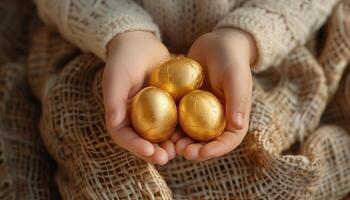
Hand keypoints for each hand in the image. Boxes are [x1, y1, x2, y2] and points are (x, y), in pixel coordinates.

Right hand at [103, 31, 173, 164]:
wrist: (140, 44)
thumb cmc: (123, 59)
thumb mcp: (116, 77)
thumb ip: (114, 101)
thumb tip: (115, 124)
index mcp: (120, 116)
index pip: (124, 137)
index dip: (135, 147)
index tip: (150, 152)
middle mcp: (136, 118)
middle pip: (144, 141)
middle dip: (155, 152)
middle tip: (167, 157)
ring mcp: (153, 113)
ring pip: (161, 134)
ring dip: (170, 144)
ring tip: (182, 150)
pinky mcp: (168, 106)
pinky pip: (174, 120)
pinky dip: (182, 128)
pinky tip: (193, 133)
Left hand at [176, 28, 256, 160]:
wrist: (216, 43)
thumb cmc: (230, 58)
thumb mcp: (236, 76)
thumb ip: (238, 100)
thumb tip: (238, 126)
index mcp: (235, 117)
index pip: (228, 140)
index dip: (215, 150)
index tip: (200, 153)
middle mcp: (219, 119)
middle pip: (208, 142)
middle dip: (195, 150)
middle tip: (181, 150)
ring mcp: (202, 113)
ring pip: (192, 134)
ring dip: (181, 142)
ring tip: (169, 144)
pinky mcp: (188, 105)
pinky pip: (180, 119)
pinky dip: (172, 126)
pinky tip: (160, 128)